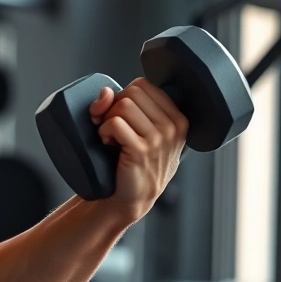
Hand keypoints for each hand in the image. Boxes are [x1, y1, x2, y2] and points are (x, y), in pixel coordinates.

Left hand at [89, 78, 188, 222]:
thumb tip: (105, 91)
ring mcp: (159, 139)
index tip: (120, 115)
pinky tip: (108, 144)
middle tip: (112, 128)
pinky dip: (104, 131)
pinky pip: (114, 123)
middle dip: (114, 107)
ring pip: (122, 105)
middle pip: (132, 92)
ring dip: (107, 120)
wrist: (131, 196)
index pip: (143, 85)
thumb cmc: (133, 161)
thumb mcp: (135, 128)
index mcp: (176, 118)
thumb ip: (121, 103)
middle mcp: (172, 126)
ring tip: (112, 138)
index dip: (123, 96)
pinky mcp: (142, 150)